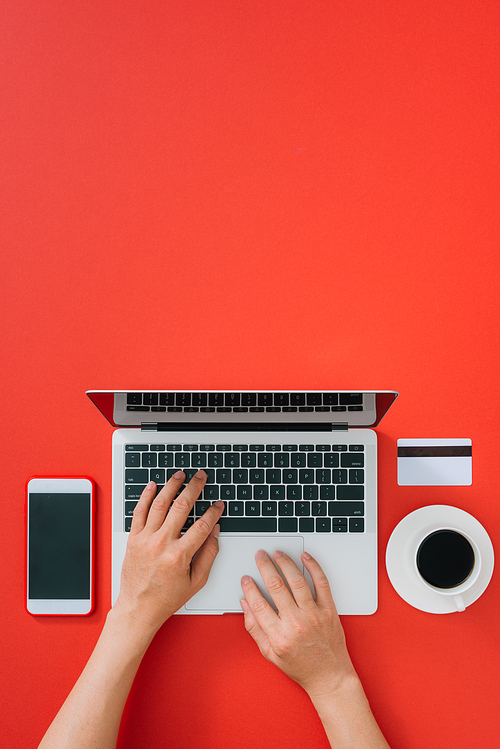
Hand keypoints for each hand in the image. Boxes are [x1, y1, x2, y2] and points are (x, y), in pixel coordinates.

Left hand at [113, 470, 223, 637]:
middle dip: (194, 488)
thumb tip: (215, 533)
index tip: (218, 504)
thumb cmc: (166, 597)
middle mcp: (161, 544)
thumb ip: (209, 555)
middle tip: (201, 477)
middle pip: (181, 507)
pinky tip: (153, 485)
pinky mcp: (133, 539)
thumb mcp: (196, 581)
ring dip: (171, 486)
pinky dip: (145, 496)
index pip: (202, 525)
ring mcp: (145, 539)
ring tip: (180, 475)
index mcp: (179, 555)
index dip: (213, 512)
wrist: (139, 608)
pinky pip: (138, 512)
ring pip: (159, 504)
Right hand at [240, 550, 357, 697]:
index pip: (259, 604)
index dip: (250, 588)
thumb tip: (245, 605)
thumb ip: (254, 628)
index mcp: (279, 636)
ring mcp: (314, 615)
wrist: (329, 676)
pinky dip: (313, 567)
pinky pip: (321, 583)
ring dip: (285, 563)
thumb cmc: (301, 666)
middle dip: (265, 567)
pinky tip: (305, 558)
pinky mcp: (329, 610)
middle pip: (276, 587)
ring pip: (297, 581)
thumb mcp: (270, 654)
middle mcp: (296, 623)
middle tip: (260, 556)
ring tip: (278, 553)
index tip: (246, 578)